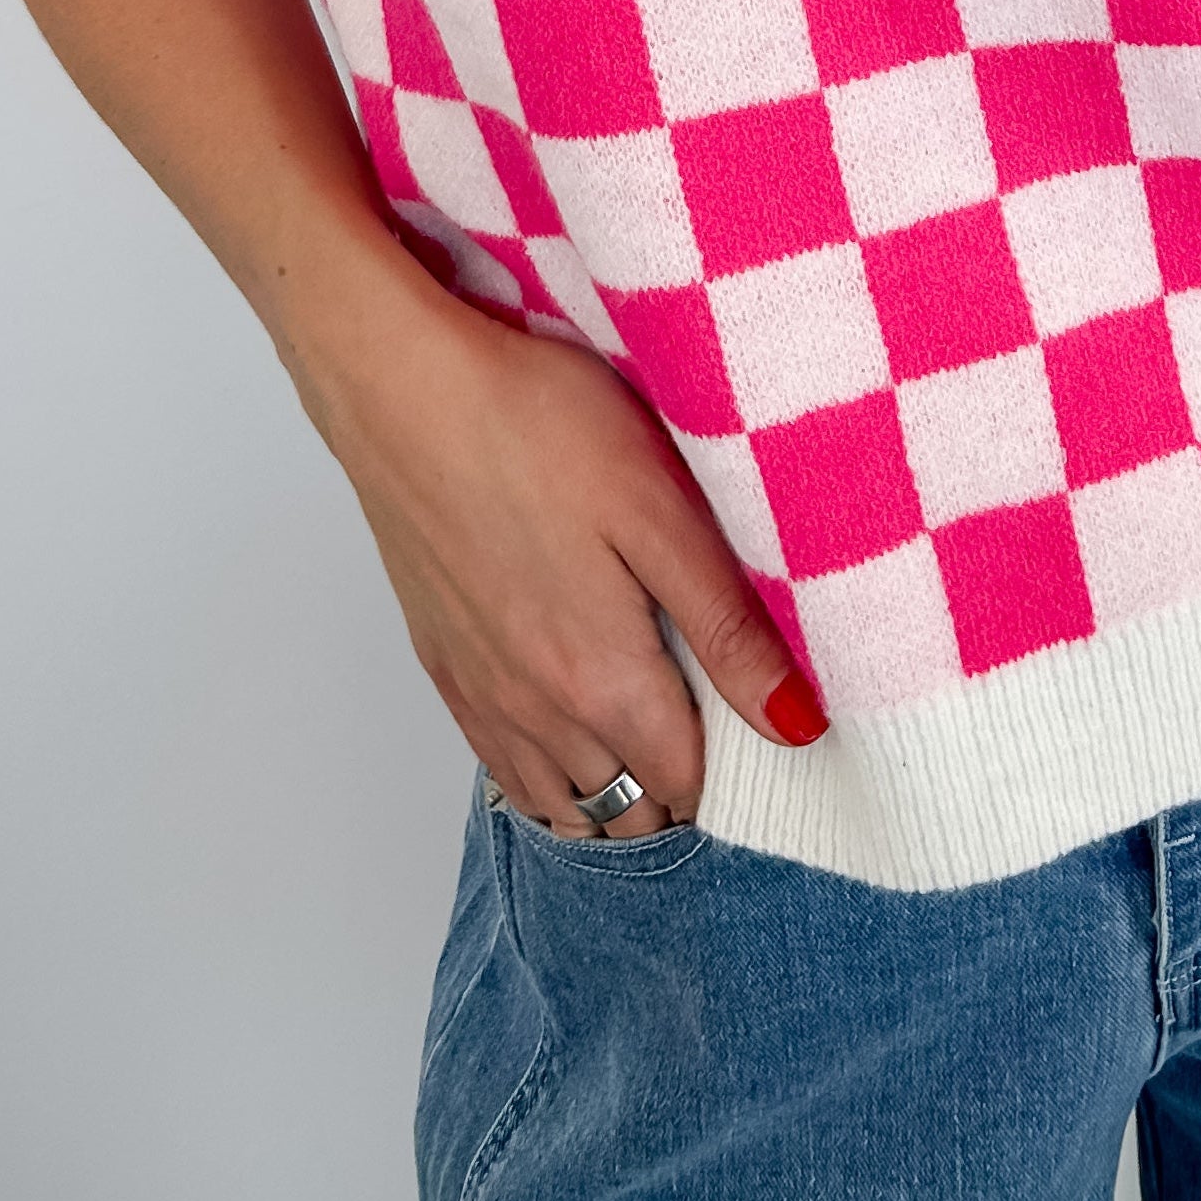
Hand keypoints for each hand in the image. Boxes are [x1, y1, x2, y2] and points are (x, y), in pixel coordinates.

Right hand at [288, 262, 823, 837]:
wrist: (403, 389)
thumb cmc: (536, 426)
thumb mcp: (659, 510)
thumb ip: (727, 627)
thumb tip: (798, 724)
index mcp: (603, 679)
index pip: (687, 783)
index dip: (736, 766)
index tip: (763, 725)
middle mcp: (538, 713)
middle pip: (626, 811)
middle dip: (677, 789)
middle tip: (717, 723)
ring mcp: (483, 695)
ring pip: (562, 804)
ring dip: (614, 792)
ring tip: (655, 731)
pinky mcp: (444, 665)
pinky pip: (503, 769)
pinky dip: (549, 775)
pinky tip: (573, 723)